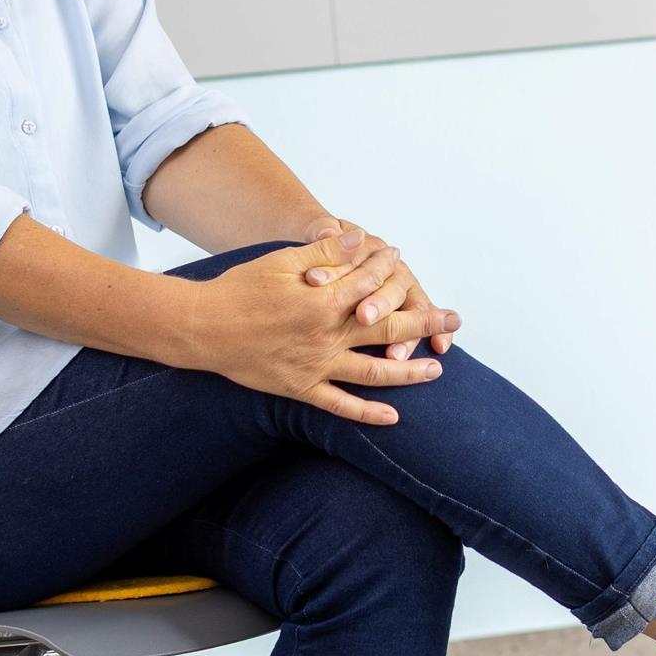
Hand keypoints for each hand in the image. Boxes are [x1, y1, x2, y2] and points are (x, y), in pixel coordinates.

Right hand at [192, 230, 461, 424]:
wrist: (200, 328)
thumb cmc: (239, 289)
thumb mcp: (281, 261)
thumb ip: (325, 250)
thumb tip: (361, 238)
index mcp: (323, 301)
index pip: (372, 285)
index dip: (390, 270)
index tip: (402, 260)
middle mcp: (326, 336)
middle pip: (388, 329)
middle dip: (425, 322)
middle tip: (455, 321)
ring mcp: (315, 366)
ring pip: (375, 371)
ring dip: (410, 371)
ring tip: (438, 368)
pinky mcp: (300, 388)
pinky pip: (341, 406)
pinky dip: (368, 414)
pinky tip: (395, 416)